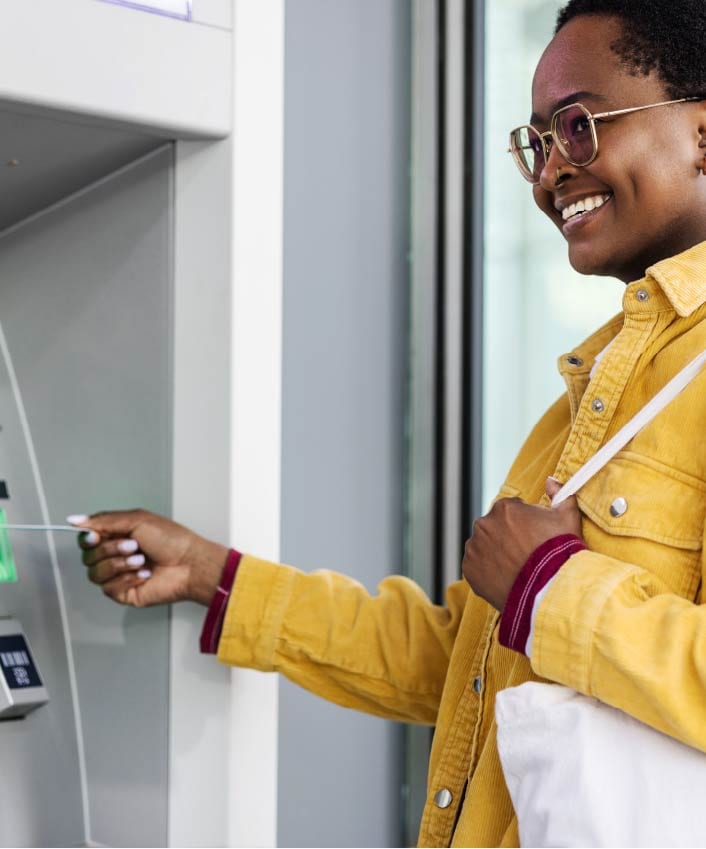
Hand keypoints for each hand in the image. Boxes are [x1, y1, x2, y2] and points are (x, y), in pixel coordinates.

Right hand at [71, 510, 229, 607]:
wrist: (190, 563)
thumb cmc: (171, 540)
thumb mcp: (137, 520)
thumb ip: (104, 520)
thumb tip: (74, 520)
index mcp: (117, 536)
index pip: (86, 538)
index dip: (87, 538)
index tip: (95, 536)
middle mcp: (115, 555)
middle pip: (88, 556)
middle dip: (110, 549)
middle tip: (133, 545)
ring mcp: (118, 575)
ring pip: (95, 573)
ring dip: (118, 564)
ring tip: (141, 559)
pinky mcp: (123, 593)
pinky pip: (108, 588)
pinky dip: (127, 578)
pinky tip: (144, 574)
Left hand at [461, 478, 582, 610]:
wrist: (550, 589)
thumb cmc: (560, 552)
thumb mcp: (567, 517)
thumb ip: (560, 494)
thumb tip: (551, 481)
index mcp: (504, 507)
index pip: (510, 510)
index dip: (524, 523)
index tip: (533, 537)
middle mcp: (483, 524)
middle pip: (494, 527)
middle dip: (506, 536)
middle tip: (524, 554)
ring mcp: (474, 547)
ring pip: (483, 546)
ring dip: (494, 552)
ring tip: (516, 568)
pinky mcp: (469, 568)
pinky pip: (476, 565)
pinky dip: (486, 570)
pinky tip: (505, 577)